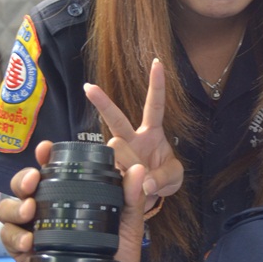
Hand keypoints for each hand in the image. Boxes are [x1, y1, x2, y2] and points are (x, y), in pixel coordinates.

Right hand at [0, 140, 146, 261]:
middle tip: (33, 182)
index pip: (51, 172)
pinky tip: (29, 241)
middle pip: (23, 187)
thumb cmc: (118, 257)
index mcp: (69, 199)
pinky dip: (15, 237)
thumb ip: (132, 199)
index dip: (43, 158)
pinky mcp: (26, 256)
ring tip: (30, 212)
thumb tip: (136, 170)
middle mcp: (47, 212)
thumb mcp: (129, 227)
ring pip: (9, 210)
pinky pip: (10, 240)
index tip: (45, 149)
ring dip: (15, 207)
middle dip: (23, 179)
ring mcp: (33, 233)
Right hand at [84, 59, 182, 205]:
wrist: (148, 198)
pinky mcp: (109, 170)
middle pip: (116, 119)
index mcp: (151, 134)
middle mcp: (131, 139)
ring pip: (116, 148)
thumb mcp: (173, 177)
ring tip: (143, 185)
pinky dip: (124, 186)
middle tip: (89, 88)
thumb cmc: (162, 179)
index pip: (154, 106)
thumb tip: (144, 183)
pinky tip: (130, 191)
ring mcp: (118, 154)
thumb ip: (163, 178)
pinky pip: (112, 173)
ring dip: (131, 166)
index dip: (156, 86)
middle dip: (103, 102)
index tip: (157, 63)